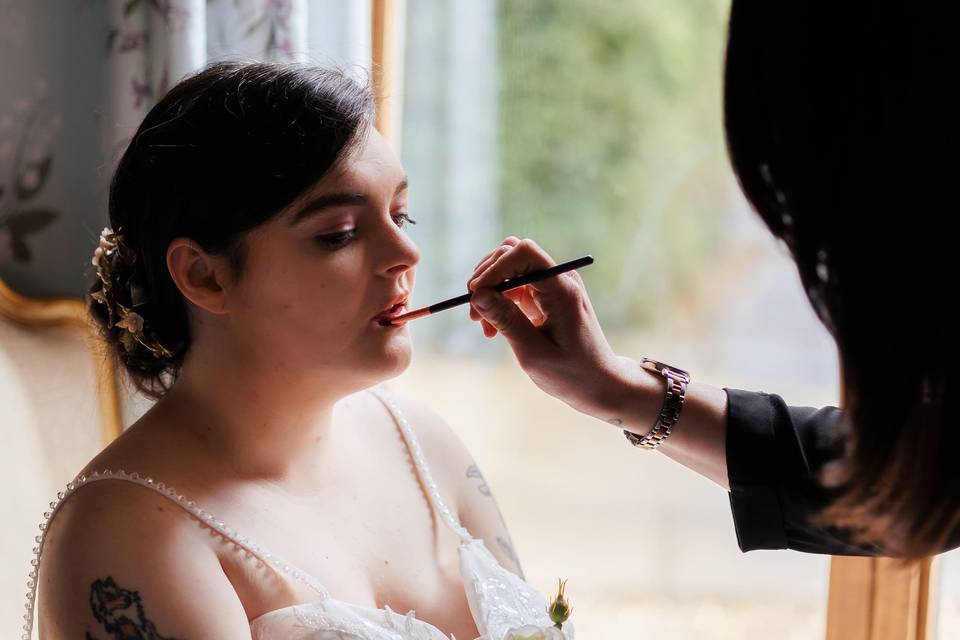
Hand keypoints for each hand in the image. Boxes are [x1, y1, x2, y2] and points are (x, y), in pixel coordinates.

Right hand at [467, 237, 637, 418]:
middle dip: (487, 279)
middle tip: (473, 314)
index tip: (476, 295)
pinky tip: (493, 328)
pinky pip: (514, 285)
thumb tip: (477, 295)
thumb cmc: (571, 373)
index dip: (495, 267)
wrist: (598, 382)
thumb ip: (506, 320)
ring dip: (490, 292)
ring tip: (483, 326)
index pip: (523, 253)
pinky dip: (499, 302)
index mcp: (562, 290)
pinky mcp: (546, 295)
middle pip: (512, 254)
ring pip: (509, 268)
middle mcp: (560, 279)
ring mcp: (553, 285)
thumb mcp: (534, 352)